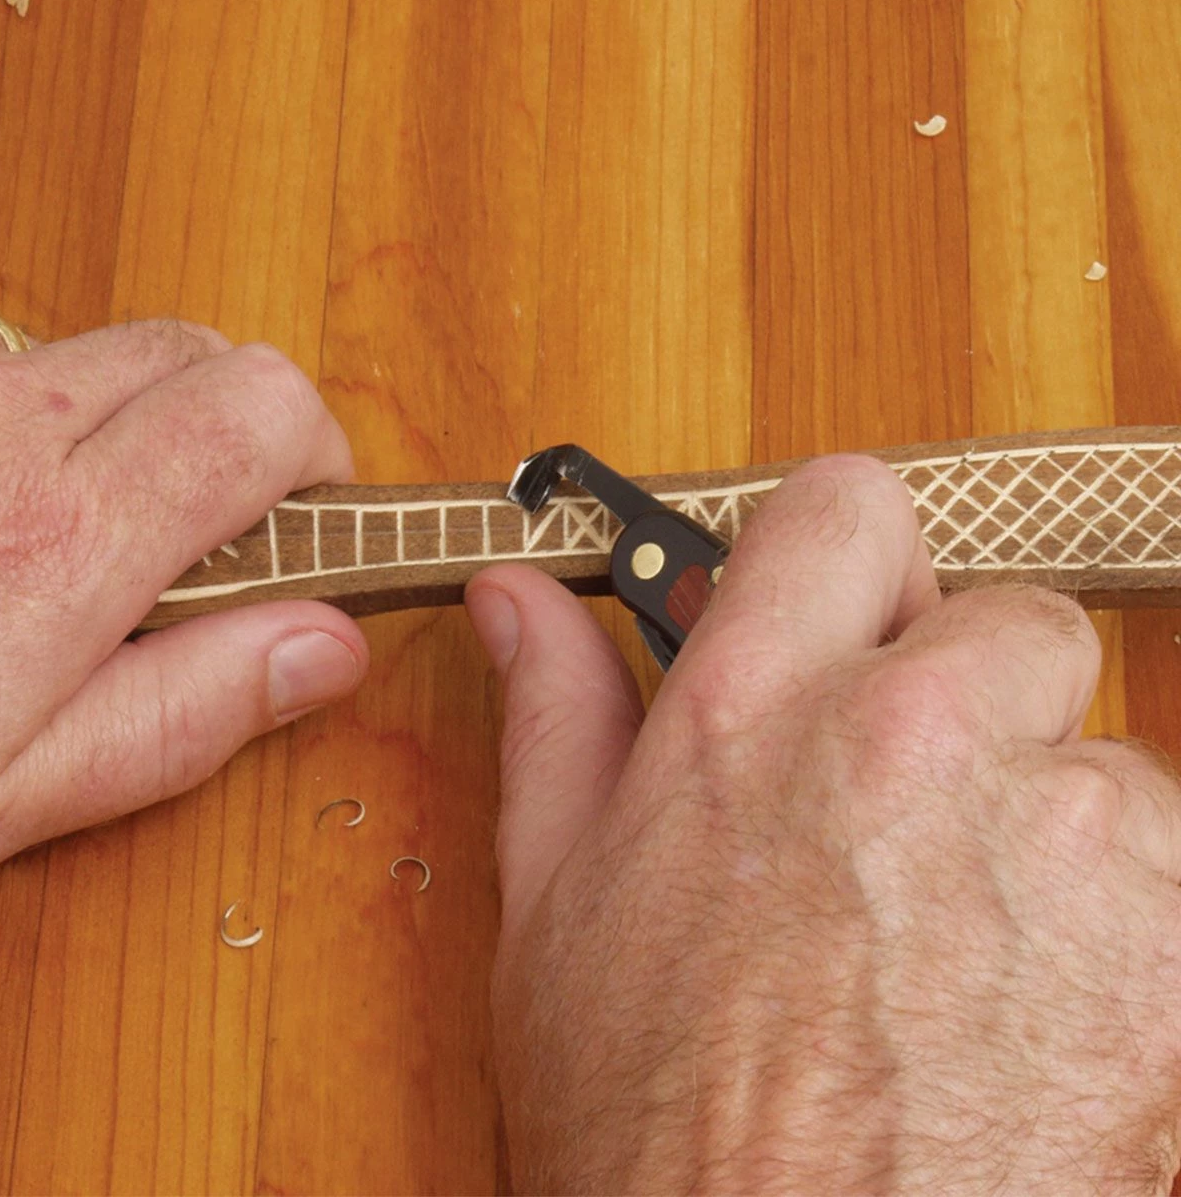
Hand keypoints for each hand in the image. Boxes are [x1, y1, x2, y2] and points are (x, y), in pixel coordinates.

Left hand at [0, 321, 367, 870]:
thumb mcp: (9, 793)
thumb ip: (188, 710)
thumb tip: (329, 645)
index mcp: (58, 541)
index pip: (263, 411)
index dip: (323, 460)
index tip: (315, 528)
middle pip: (202, 351)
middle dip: (249, 427)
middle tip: (226, 536)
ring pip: (111, 348)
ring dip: (153, 420)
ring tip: (113, 529)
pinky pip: (15, 366)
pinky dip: (57, 417)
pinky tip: (12, 507)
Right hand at [467, 456, 1180, 1194]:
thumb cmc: (655, 1129)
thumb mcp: (560, 908)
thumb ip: (559, 718)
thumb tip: (522, 600)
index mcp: (752, 716)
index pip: (843, 509)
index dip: (850, 553)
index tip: (850, 611)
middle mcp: (909, 741)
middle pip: (1014, 617)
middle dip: (977, 695)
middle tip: (912, 807)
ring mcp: (1057, 835)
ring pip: (1103, 757)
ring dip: (1052, 827)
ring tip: (963, 946)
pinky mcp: (1166, 946)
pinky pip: (1169, 870)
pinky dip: (1123, 927)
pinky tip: (1029, 1011)